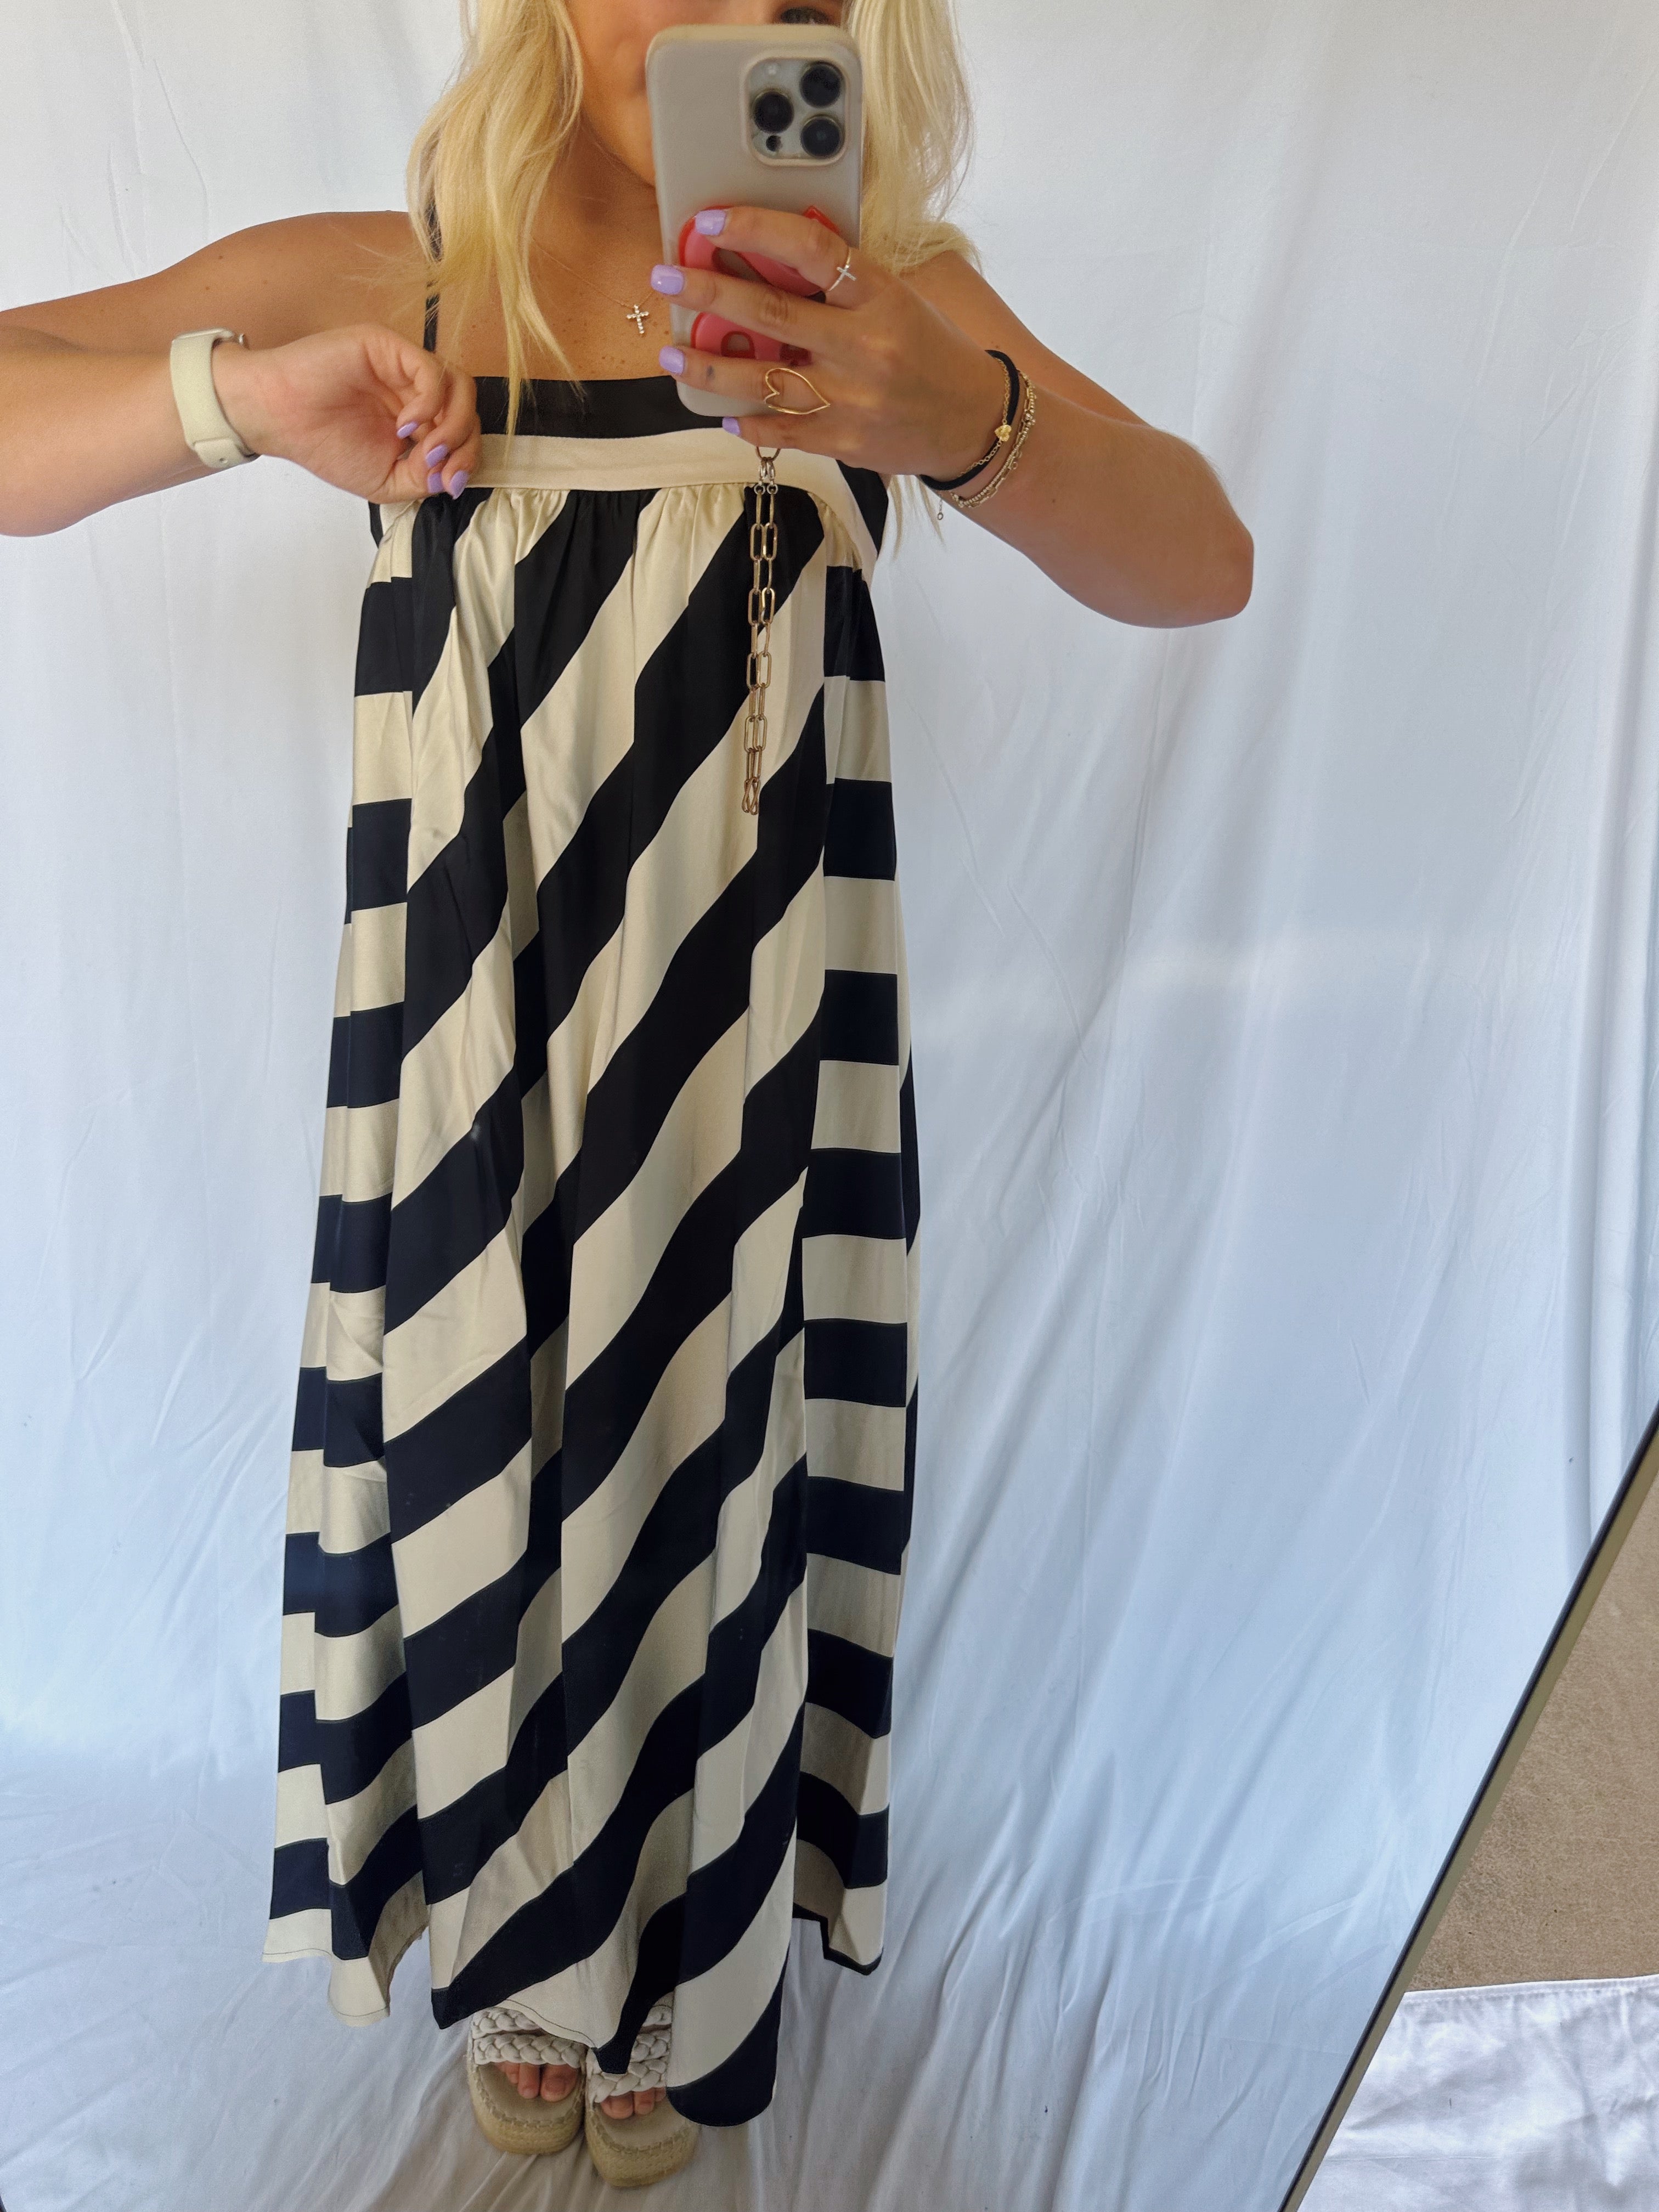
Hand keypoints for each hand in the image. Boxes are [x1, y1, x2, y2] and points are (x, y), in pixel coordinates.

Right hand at [210, 324, 478, 501]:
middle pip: (468, 409)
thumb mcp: (384, 480)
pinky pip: (431, 370)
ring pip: (459, 386)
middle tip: (437, 468)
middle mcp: (414, 389)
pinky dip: (430, 402)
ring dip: (453, 425)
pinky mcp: (388, 347)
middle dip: (464, 446)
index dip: (466, 460)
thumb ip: (422, 479)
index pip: (463, 431)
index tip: (448, 485)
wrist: (278, 419)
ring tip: (426, 450)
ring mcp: (403, 366)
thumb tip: (452, 477)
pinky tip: (406, 425)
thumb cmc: (323, 445)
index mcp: (416, 418)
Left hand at [649, 209, 1007, 481]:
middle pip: (771, 315)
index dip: (755, 228)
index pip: (809, 248)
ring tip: (671, 355)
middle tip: (665, 279)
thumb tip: (767, 258)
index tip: (710, 220)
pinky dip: (748, 424)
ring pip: (764, 381)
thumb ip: (839, 284)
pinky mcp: (845, 442)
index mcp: (879, 295)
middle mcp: (864, 346)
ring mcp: (852, 399)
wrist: (973, 419)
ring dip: (709, 368)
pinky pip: (783, 432)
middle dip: (709, 294)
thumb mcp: (894, 299)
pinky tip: (723, 415)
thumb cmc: (929, 349)